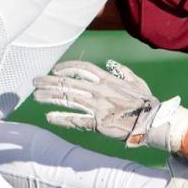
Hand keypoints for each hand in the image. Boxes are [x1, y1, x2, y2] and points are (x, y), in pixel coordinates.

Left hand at [33, 60, 187, 150]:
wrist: (152, 122)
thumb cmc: (146, 103)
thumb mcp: (136, 82)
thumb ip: (123, 71)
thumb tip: (112, 64)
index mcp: (108, 79)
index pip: (82, 69)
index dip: (67, 68)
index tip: (55, 70)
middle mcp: (99, 91)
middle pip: (69, 83)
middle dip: (49, 82)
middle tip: (35, 82)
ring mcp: (97, 107)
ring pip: (68, 99)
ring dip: (50, 97)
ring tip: (36, 96)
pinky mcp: (97, 123)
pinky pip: (76, 120)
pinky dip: (62, 118)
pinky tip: (49, 116)